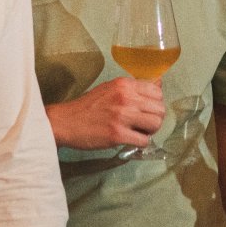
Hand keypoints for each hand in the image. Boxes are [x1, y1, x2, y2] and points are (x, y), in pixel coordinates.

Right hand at [46, 78, 165, 150]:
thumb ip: (132, 87)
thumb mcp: (110, 88)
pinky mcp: (117, 134)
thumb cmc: (88, 106)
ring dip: (150, 131)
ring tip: (138, 132)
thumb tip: (159, 84)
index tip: (146, 110)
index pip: (157, 91)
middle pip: (160, 109)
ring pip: (155, 124)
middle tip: (143, 124)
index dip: (155, 103)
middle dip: (155, 119)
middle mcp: (126, 97)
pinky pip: (144, 141)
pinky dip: (140, 143)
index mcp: (124, 84)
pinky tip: (130, 140)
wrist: (65, 121)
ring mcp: (122, 116)